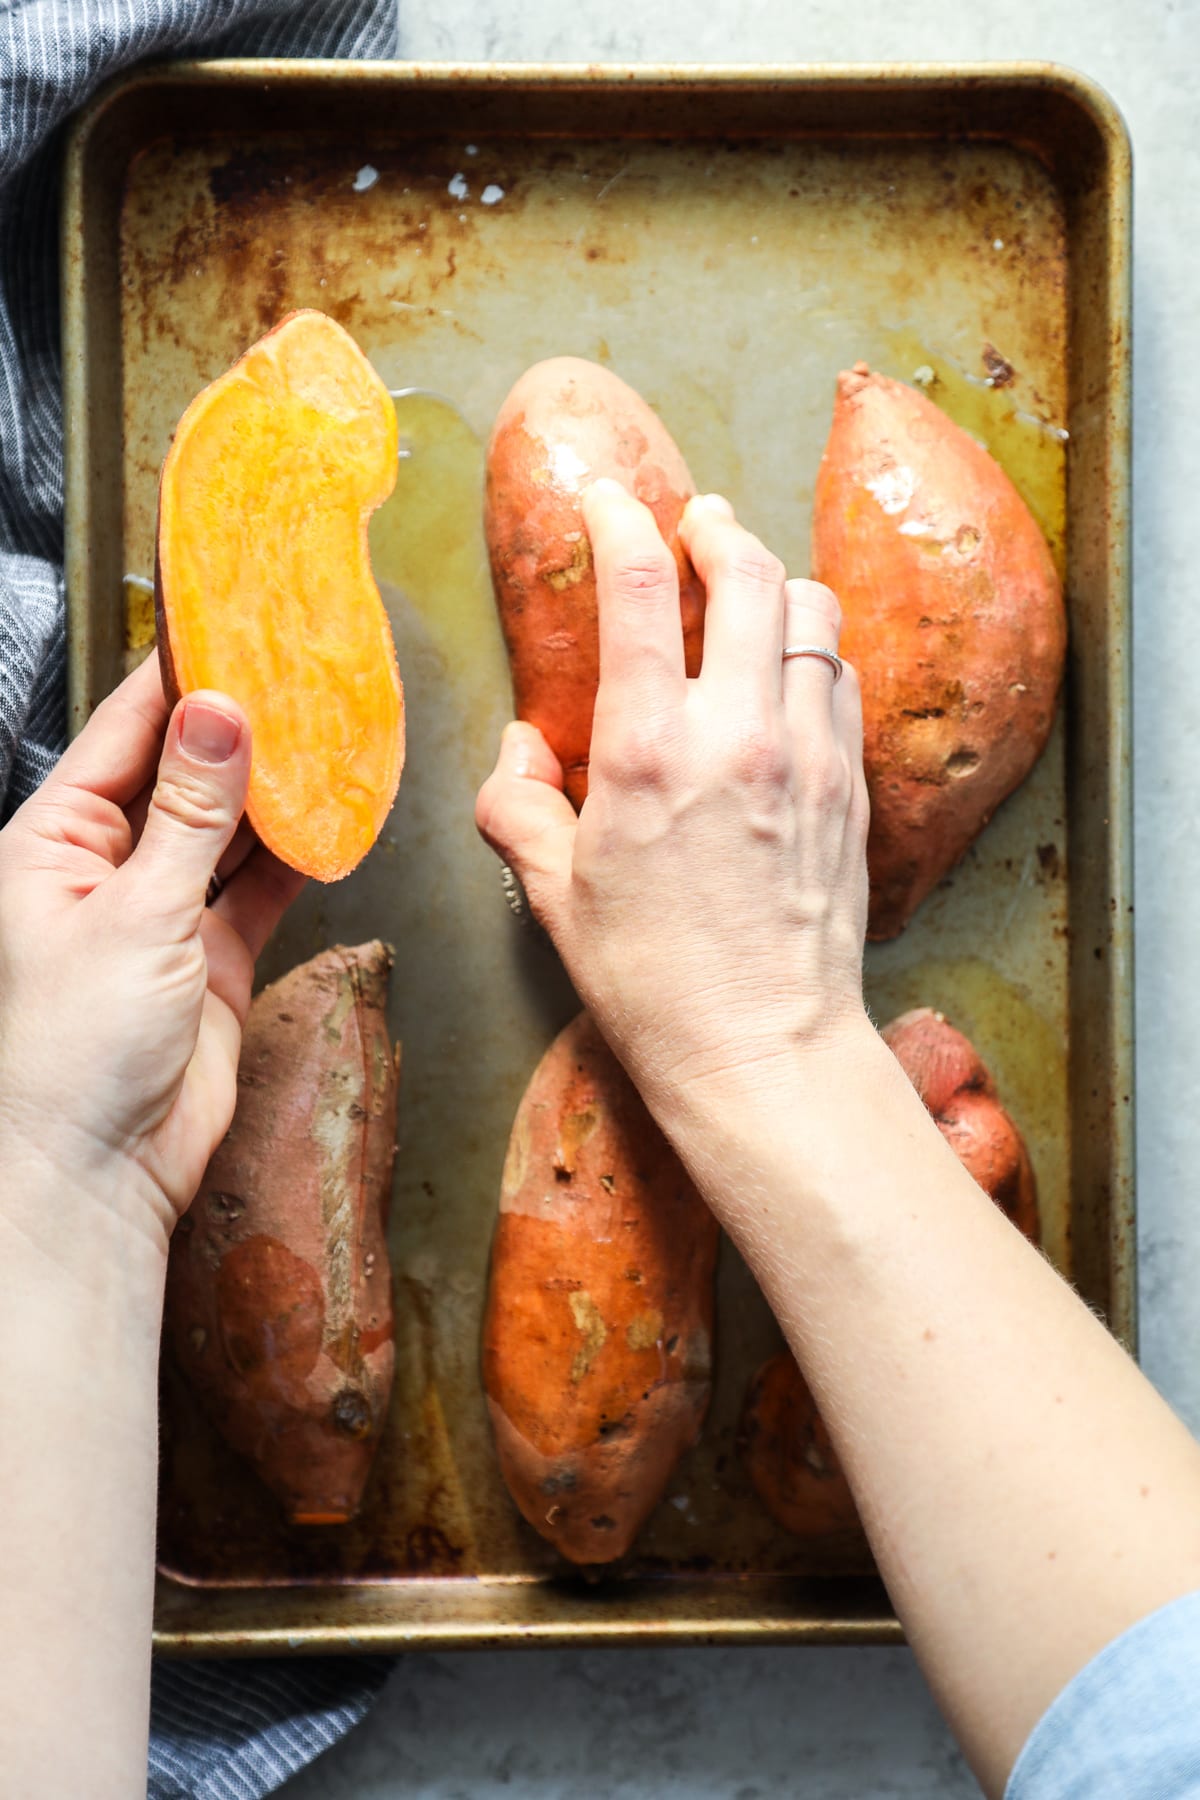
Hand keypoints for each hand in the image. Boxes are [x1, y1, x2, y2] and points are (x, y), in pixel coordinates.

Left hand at [0, 655, 303, 1255]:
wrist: (99, 1174)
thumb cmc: (74, 1051)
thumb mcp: (136, 912)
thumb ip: (190, 812)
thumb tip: (220, 712)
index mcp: (53, 840)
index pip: (125, 731)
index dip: (183, 677)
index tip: (240, 625)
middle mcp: (105, 866)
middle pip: (182, 773)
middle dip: (242, 729)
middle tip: (307, 674)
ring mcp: (160, 912)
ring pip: (228, 829)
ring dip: (276, 793)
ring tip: (333, 737)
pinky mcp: (209, 958)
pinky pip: (259, 890)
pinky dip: (296, 861)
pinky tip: (332, 823)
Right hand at [476, 482, 870, 1123]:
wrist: (765, 1049)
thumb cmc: (652, 982)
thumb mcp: (554, 894)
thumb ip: (518, 803)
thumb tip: (519, 748)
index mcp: (649, 752)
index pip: (643, 588)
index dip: (623, 522)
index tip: (611, 503)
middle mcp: (739, 734)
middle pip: (747, 569)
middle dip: (714, 526)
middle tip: (692, 523)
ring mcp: (809, 754)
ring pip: (812, 611)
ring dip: (773, 582)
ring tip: (744, 591)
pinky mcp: (850, 785)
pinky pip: (841, 677)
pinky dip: (812, 649)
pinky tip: (785, 671)